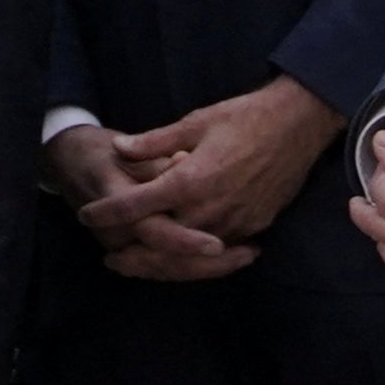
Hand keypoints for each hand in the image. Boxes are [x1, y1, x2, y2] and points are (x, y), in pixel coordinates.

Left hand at [76, 77, 340, 267]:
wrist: (298, 125)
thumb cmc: (244, 117)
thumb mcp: (195, 121)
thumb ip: (154, 142)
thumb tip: (119, 149)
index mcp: (189, 180)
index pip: (136, 206)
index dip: (107, 212)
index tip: (86, 215)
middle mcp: (209, 209)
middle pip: (161, 246)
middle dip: (133, 256)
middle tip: (111, 260)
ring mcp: (233, 223)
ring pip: (190, 258)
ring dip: (163, 265)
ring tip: (142, 266)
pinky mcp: (253, 227)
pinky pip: (219, 253)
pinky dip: (198, 261)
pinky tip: (185, 260)